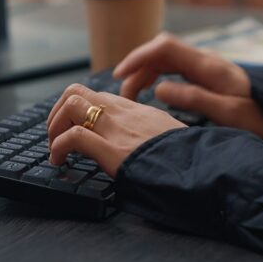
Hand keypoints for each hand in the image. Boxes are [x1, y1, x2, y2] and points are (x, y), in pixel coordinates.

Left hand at [46, 84, 183, 176]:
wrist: (208, 170)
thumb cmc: (192, 157)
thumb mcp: (169, 134)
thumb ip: (148, 130)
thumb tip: (136, 138)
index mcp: (137, 110)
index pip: (96, 95)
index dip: (76, 108)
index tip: (71, 126)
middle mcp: (124, 113)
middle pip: (75, 91)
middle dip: (57, 111)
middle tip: (55, 134)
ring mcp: (118, 129)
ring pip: (71, 104)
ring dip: (54, 126)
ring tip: (55, 150)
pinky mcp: (114, 151)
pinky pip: (74, 137)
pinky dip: (59, 147)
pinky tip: (59, 161)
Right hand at [113, 33, 262, 141]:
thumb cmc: (258, 119)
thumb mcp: (228, 113)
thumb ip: (193, 98)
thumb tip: (157, 89)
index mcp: (208, 65)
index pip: (164, 47)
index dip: (138, 57)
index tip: (120, 75)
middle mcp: (203, 60)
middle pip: (159, 52)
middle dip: (136, 68)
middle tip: (124, 95)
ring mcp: (203, 66)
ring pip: (162, 59)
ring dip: (143, 74)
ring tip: (132, 97)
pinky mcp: (202, 74)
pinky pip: (170, 68)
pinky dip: (153, 76)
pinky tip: (148, 92)